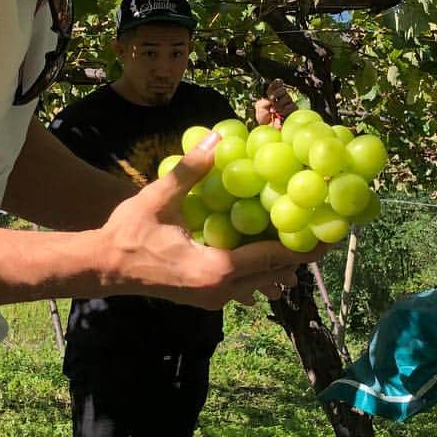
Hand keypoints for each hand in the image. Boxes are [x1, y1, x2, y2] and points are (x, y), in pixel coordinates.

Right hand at [97, 132, 321, 308]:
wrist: (103, 268)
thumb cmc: (128, 234)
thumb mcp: (158, 198)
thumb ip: (190, 171)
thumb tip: (218, 138)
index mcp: (217, 269)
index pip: (274, 257)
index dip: (306, 242)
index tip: (333, 230)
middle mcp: (222, 290)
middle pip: (277, 272)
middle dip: (302, 250)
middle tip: (328, 225)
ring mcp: (216, 298)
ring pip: (264, 281)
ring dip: (284, 258)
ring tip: (305, 231)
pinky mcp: (208, 296)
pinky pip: (248, 283)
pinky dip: (263, 264)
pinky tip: (270, 242)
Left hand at [255, 79, 297, 127]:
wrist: (268, 130)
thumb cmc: (264, 119)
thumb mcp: (259, 108)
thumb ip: (263, 101)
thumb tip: (270, 100)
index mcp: (274, 94)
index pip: (278, 84)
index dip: (275, 84)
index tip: (270, 89)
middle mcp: (283, 97)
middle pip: (282, 89)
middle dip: (276, 93)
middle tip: (271, 99)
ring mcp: (289, 104)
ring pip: (287, 98)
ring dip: (279, 104)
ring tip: (274, 111)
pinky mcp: (293, 112)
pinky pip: (292, 107)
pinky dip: (284, 110)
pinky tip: (280, 114)